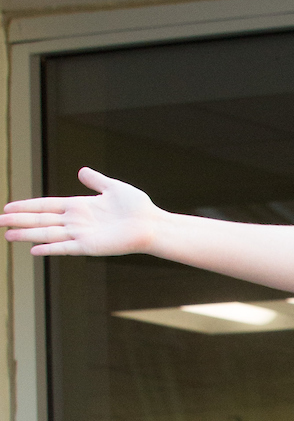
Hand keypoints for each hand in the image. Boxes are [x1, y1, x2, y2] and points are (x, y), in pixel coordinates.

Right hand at [3, 167, 159, 255]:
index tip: (8, 206)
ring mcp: (81, 234)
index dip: (27, 206)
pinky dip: (49, 248)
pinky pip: (65, 248)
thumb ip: (95, 180)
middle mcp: (76, 221)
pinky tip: (33, 250)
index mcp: (79, 206)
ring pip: (47, 234)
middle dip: (19, 220)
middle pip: (41, 220)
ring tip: (8, 236)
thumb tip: (81, 171)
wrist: (152, 224)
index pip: (46, 205)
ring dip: (27, 234)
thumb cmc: (136, 207)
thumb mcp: (112, 187)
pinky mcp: (89, 247)